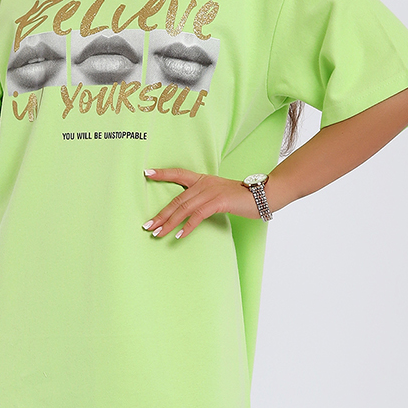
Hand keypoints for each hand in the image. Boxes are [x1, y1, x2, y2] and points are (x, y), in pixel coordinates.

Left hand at [141, 167, 263, 238]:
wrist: (261, 195)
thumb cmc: (240, 197)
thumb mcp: (219, 192)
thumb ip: (204, 196)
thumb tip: (188, 209)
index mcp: (202, 179)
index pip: (178, 173)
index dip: (162, 173)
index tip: (146, 173)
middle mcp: (204, 184)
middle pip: (176, 199)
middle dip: (160, 214)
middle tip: (147, 226)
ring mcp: (211, 192)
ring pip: (184, 209)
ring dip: (169, 223)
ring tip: (157, 233)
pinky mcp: (218, 202)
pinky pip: (198, 216)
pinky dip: (187, 227)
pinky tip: (179, 235)